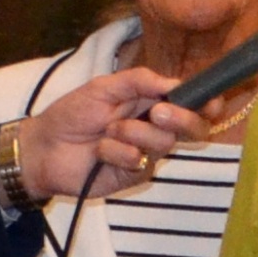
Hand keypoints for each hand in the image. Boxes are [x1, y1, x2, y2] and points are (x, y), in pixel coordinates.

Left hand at [18, 65, 197, 199]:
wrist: (46, 146)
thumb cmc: (73, 113)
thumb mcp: (104, 87)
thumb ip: (140, 81)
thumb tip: (174, 82)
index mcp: (154, 103)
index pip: (192, 104)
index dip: (208, 104)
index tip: (211, 103)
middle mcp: (157, 128)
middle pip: (194, 128)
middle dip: (183, 118)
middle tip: (158, 113)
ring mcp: (148, 153)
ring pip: (164, 142)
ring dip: (134, 132)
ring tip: (108, 130)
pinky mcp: (135, 175)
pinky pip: (140, 161)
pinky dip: (117, 152)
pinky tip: (99, 152)